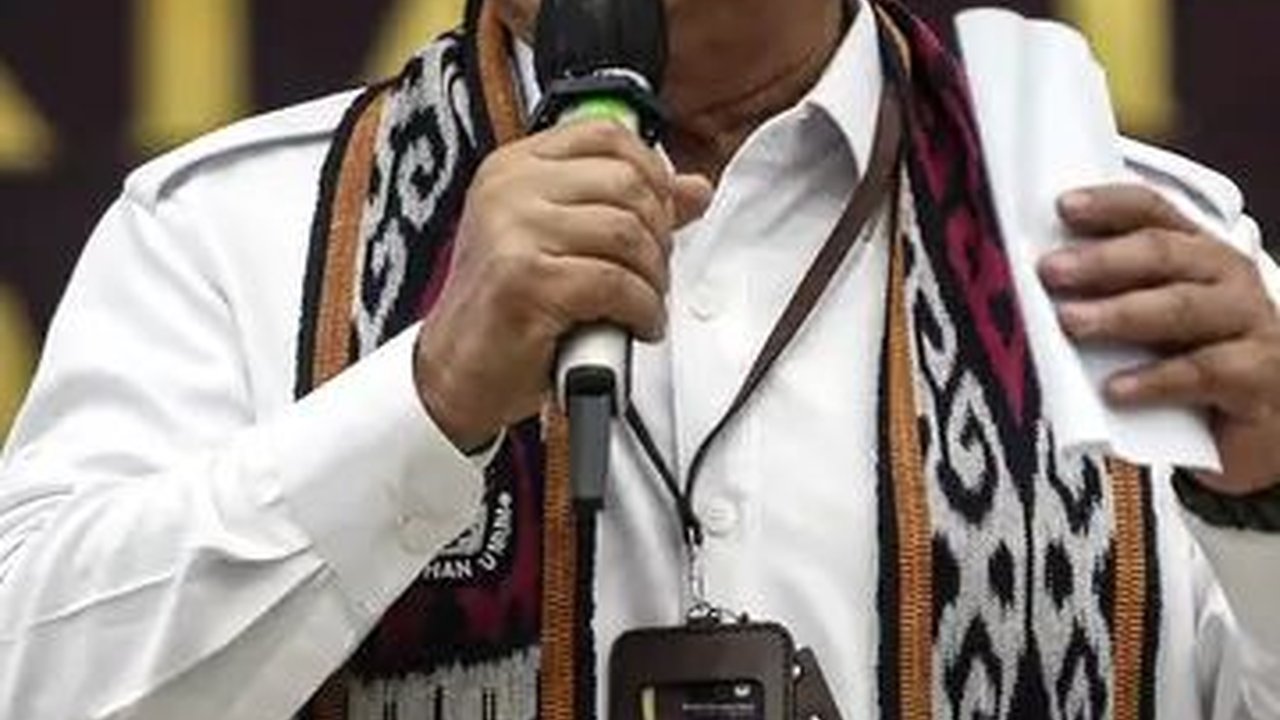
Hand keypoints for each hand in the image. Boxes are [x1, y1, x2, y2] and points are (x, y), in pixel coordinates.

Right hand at [415, 120, 712, 450]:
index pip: (605, 136)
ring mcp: (512, 232)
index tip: (663, 211)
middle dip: (659, 233)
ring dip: (653, 278)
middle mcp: (508, 190)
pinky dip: (642, 311)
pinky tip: (636, 326)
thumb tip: (694, 189)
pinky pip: (616, 285)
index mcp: (514, 167)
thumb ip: (624, 207)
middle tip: (653, 270)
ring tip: (644, 302)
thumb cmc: (505, 307)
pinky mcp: (525, 281)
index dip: (652, 171)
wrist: (456, 369)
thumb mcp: (559, 240)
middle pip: (626, 183)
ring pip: (627, 235)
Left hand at [1038, 184, 1279, 494]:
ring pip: (1181, 309)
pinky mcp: (1257, 378)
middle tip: (1051, 271)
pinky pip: (1202, 373)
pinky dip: (1155, 379)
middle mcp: (1226, 278)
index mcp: (1195, 252)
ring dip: (1121, 313)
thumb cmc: (1191, 360)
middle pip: (1164, 254)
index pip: (1152, 212)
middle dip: (1103, 260)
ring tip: (1071, 322)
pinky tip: (1113, 389)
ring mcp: (1248, 324)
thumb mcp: (1148, 322)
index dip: (1109, 205)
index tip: (1062, 207)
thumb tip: (1034, 287)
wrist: (1260, 425)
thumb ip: (1107, 298)